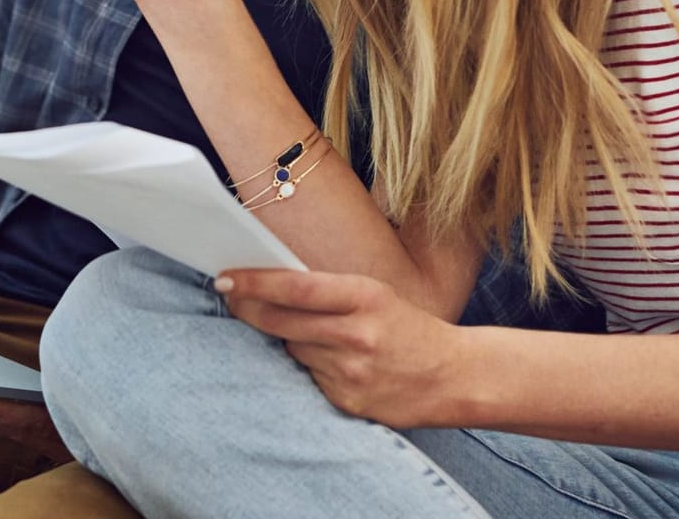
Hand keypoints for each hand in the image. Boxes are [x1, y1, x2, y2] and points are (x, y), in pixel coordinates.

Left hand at [215, 269, 461, 429]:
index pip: (296, 287)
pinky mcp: (347, 401)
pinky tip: (335, 364)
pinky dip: (311, 366)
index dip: (255, 282)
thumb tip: (268, 287)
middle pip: (281, 321)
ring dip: (289, 339)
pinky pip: (309, 377)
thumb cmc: (407, 328)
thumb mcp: (375, 296)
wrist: (453, 377)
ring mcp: (350, 372)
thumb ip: (328, 292)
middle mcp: (356, 334)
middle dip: (249, 309)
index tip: (226, 278)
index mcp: (365, 297)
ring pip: (292, 349)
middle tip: (230, 297)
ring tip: (318, 335)